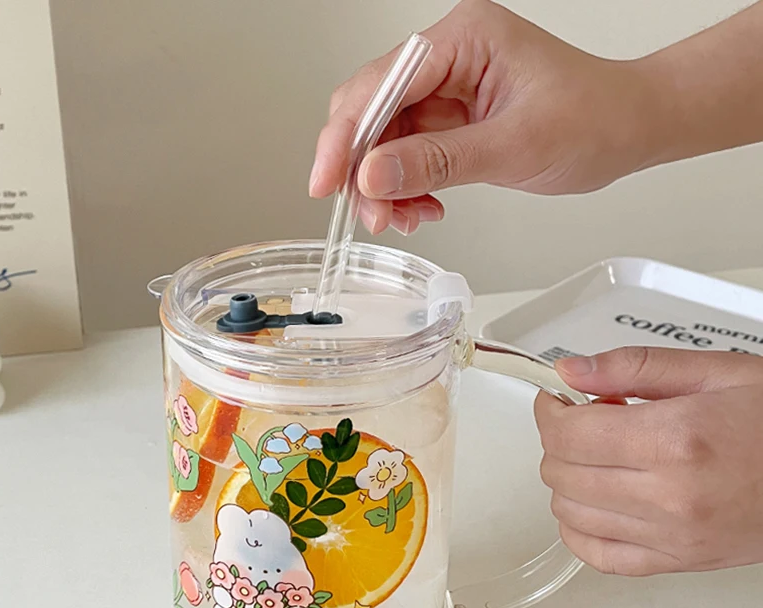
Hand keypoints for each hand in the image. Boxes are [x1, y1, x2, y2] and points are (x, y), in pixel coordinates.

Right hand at [309, 0, 656, 234]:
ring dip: (384, 185)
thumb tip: (372, 175)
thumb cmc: (594, 119)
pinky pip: (409, 154)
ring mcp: (447, 88)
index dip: (347, 137)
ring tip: (400, 218)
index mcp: (463, 39)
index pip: (381, 84)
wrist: (629, 130)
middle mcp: (448, 57)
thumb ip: (438, 161)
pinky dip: (406, 187)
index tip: (327, 182)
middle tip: (368, 213)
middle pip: (372, 109)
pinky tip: (420, 207)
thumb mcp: (513, 145)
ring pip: (385, 139)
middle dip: (362, 167)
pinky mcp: (452, 118)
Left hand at [534, 347, 762, 575]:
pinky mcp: (679, 561)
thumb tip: (573, 370)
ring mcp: (673, 537)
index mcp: (676, 440)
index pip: (568, 433)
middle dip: (559, 440)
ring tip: (598, 454)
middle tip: (584, 419)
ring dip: (568, 478)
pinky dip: (579, 528)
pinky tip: (594, 501)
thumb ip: (634, 367)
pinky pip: (597, 556)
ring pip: (570, 512)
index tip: (557, 398)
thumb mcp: (715, 372)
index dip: (550, 411)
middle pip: (562, 472)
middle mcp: (670, 496)